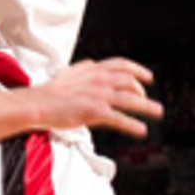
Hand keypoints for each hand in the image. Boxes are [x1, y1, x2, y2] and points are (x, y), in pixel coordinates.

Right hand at [31, 57, 161, 137]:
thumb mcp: (69, 73)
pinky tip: (141, 130)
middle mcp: (98, 79)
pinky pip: (121, 119)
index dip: (137, 69)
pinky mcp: (96, 111)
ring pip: (130, 99)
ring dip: (147, 106)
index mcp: (91, 69)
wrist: (37, 104)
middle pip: (129, 81)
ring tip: (157, 112)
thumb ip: (84, 69)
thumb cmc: (49, 92)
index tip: (147, 76)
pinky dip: (133, 125)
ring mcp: (98, 95)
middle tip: (148, 100)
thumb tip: (92, 65)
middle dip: (142, 90)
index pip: (120, 64)